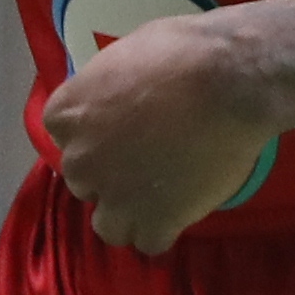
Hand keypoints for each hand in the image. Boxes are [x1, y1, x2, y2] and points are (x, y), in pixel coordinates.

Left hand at [40, 9, 282, 256]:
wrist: (230, 81)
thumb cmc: (183, 52)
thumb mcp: (127, 53)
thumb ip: (109, 86)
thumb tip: (115, 92)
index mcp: (66, 115)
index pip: (64, 135)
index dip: (95, 134)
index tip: (122, 127)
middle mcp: (79, 160)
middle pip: (85, 179)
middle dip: (111, 173)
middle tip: (150, 158)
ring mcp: (113, 196)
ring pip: (108, 224)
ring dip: (128, 214)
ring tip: (161, 196)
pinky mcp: (152, 222)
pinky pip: (148, 243)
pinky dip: (163, 231)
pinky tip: (181, 213)